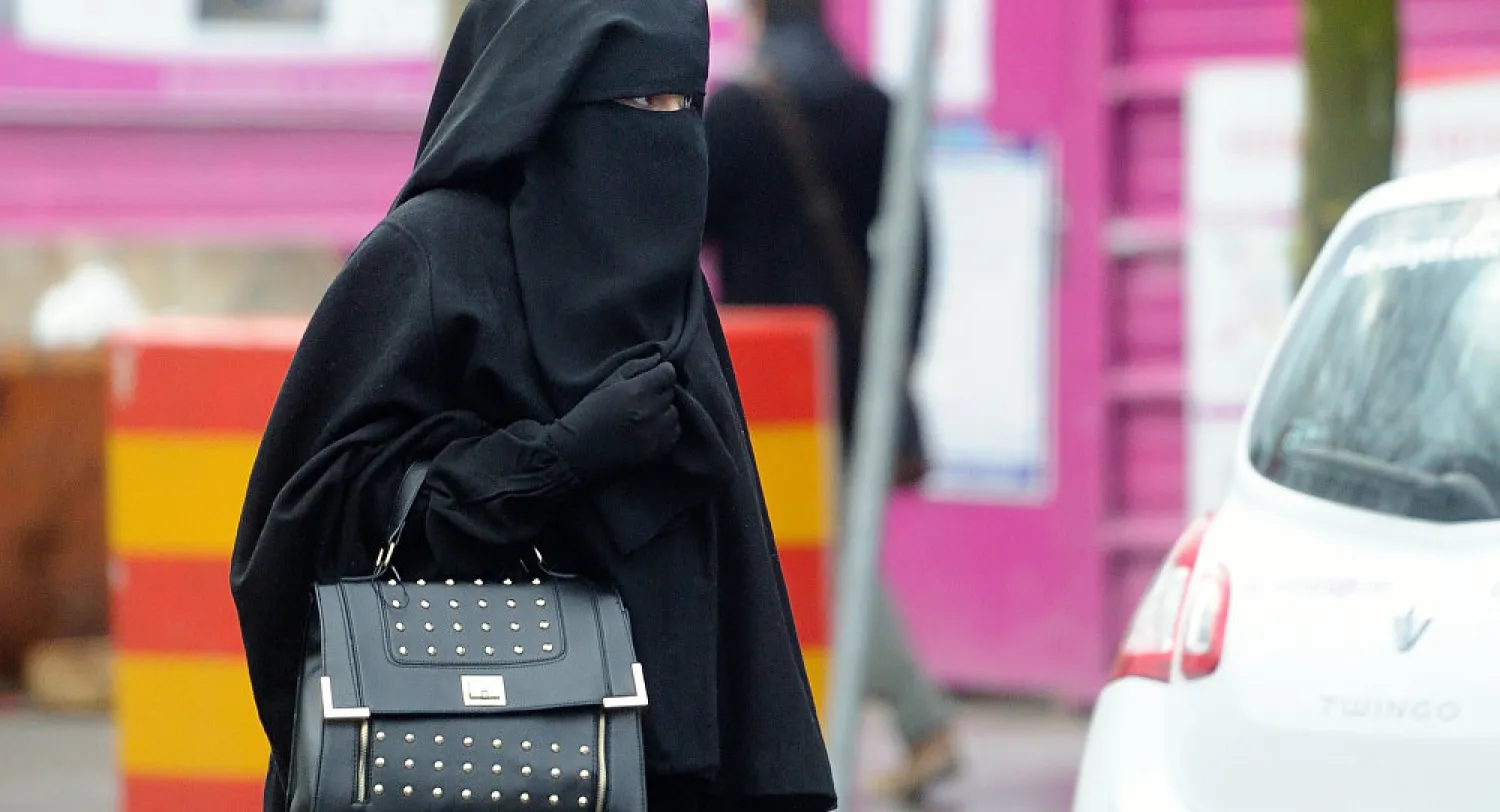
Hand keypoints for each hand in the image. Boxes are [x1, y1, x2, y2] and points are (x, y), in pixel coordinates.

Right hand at [545, 361, 680, 481]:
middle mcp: (649, 411)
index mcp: (635, 391)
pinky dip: (666, 428)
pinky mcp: (656, 450)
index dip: (662, 373)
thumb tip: (659, 359)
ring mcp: (655, 433)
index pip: (668, 373)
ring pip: (674, 413)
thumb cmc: (590, 412)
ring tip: (646, 414)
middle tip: (644, 397)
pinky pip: (674, 432)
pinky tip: (650, 428)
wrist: (578, 450)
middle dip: (660, 392)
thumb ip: (635, 367)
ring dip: (664, 411)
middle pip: (671, 393)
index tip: (654, 376)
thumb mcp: (607, 382)